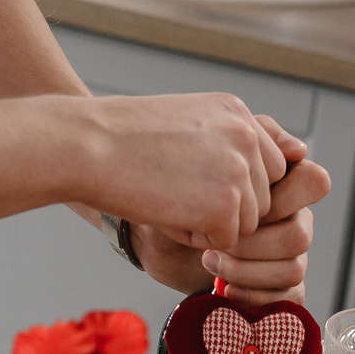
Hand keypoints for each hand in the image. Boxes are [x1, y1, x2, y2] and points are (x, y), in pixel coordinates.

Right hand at [82, 93, 290, 253]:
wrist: (86, 146)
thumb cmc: (122, 137)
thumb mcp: (186, 122)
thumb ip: (226, 142)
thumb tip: (263, 169)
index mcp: (238, 112)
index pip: (268, 165)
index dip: (234, 184)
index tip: (195, 181)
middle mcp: (246, 135)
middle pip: (262, 197)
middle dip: (226, 206)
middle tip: (176, 191)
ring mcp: (239, 170)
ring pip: (247, 222)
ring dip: (211, 223)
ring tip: (168, 198)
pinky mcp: (225, 206)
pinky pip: (224, 241)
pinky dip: (194, 238)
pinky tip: (164, 212)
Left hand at [140, 154, 330, 303]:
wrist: (156, 228)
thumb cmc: (183, 188)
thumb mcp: (209, 152)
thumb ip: (252, 137)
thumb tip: (298, 149)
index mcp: (287, 184)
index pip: (316, 182)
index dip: (282, 196)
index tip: (237, 200)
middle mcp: (294, 218)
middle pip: (300, 234)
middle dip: (251, 242)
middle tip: (213, 240)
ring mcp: (289, 255)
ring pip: (293, 269)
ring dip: (246, 269)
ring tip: (208, 262)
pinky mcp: (276, 287)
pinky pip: (289, 298)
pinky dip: (254, 295)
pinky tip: (224, 287)